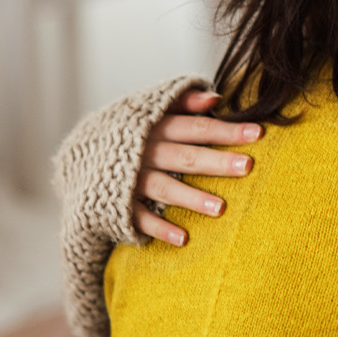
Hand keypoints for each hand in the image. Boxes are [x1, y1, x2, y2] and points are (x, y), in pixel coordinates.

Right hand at [131, 89, 262, 245]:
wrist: (79, 156)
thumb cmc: (133, 131)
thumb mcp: (152, 109)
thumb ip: (184, 102)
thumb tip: (217, 98)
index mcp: (155, 126)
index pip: (197, 127)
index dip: (226, 129)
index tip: (258, 133)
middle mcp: (143, 151)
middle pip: (184, 156)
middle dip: (216, 161)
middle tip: (247, 166)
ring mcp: (129, 179)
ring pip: (164, 187)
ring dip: (191, 198)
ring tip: (221, 208)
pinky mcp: (118, 203)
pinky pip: (139, 217)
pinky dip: (159, 228)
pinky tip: (183, 238)